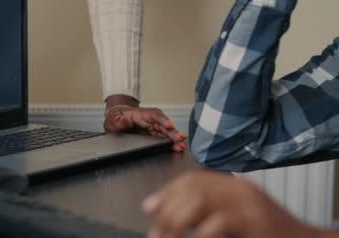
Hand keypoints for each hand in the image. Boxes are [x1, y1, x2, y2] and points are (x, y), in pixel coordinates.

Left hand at [104, 95, 186, 151]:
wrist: (116, 121)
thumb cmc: (115, 119)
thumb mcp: (112, 120)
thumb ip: (116, 120)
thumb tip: (119, 119)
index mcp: (140, 114)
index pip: (153, 115)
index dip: (162, 120)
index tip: (170, 125)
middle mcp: (149, 120)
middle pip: (162, 125)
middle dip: (172, 132)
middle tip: (180, 138)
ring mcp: (152, 127)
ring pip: (165, 132)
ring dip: (173, 139)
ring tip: (181, 145)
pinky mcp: (153, 134)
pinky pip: (163, 138)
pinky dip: (170, 142)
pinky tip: (177, 147)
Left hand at [142, 171, 332, 237]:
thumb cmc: (264, 233)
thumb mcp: (232, 218)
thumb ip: (205, 213)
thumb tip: (164, 213)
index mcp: (232, 185)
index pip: (192, 179)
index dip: (167, 192)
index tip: (148, 208)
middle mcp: (239, 188)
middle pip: (192, 188)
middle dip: (168, 210)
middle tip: (155, 233)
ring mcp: (249, 202)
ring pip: (200, 201)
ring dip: (177, 221)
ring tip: (166, 237)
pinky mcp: (256, 220)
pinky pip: (219, 222)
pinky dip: (201, 234)